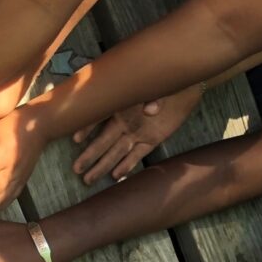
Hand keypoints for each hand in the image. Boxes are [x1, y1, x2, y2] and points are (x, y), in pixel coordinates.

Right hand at [71, 85, 202, 183]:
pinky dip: (127, 165)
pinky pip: (138, 155)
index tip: (76, 138)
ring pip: (117, 152)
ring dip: (103, 165)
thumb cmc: (166, 82)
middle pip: (104, 142)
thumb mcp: (157, 85)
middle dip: (90, 155)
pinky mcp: (153, 140)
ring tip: (89, 179)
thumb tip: (149, 110)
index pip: (100, 119)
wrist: (186, 85)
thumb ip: (152, 97)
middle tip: (76, 169)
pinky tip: (116, 175)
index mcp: (122, 107)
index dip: (87, 128)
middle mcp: (126, 122)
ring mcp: (138, 133)